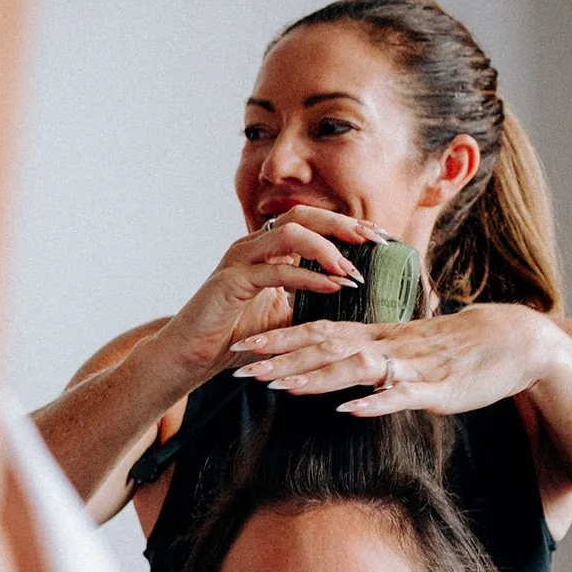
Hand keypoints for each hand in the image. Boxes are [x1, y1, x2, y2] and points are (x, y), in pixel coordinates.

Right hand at [155, 206, 388, 376]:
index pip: (311, 222)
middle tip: (374, 240)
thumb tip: (357, 303)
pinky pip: (275, 269)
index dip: (346, 226)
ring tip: (352, 270)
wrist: (192, 356)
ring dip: (327, 249)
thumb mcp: (286, 318)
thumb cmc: (235, 337)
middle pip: (302, 215)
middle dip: (342, 225)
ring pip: (289, 233)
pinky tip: (332, 287)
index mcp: (266, 249)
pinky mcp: (230, 281)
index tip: (380, 238)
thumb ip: (313, 303)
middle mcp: (252, 246)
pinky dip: (308, 277)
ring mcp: (239, 260)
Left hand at [226, 304, 560, 415]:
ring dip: (316, 377)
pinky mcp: (438, 388)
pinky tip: (348, 410)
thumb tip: (342, 365)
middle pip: (324, 348)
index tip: (243, 346)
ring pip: (355, 369)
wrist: (519, 341)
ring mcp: (411, 367)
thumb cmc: (463, 347)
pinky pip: (401, 395)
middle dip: (280, 358)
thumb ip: (374, 356)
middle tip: (239, 366)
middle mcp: (388, 347)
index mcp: (378, 337)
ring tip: (280, 385)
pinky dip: (374, 402)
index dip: (279, 339)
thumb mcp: (409, 351)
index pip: (318, 333)